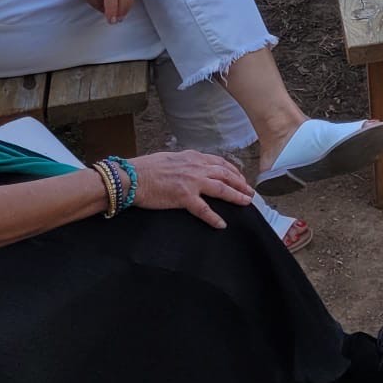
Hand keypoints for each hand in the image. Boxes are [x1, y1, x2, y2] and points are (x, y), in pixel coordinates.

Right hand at [130, 150, 254, 227]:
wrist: (132, 177)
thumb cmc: (146, 168)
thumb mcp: (171, 158)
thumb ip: (186, 162)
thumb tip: (193, 166)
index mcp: (193, 157)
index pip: (220, 163)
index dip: (233, 171)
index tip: (241, 178)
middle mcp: (196, 167)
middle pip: (226, 174)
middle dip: (241, 183)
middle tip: (250, 191)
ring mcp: (191, 182)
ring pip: (221, 188)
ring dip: (236, 196)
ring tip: (246, 202)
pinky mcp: (184, 197)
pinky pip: (203, 210)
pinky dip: (214, 218)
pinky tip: (221, 224)